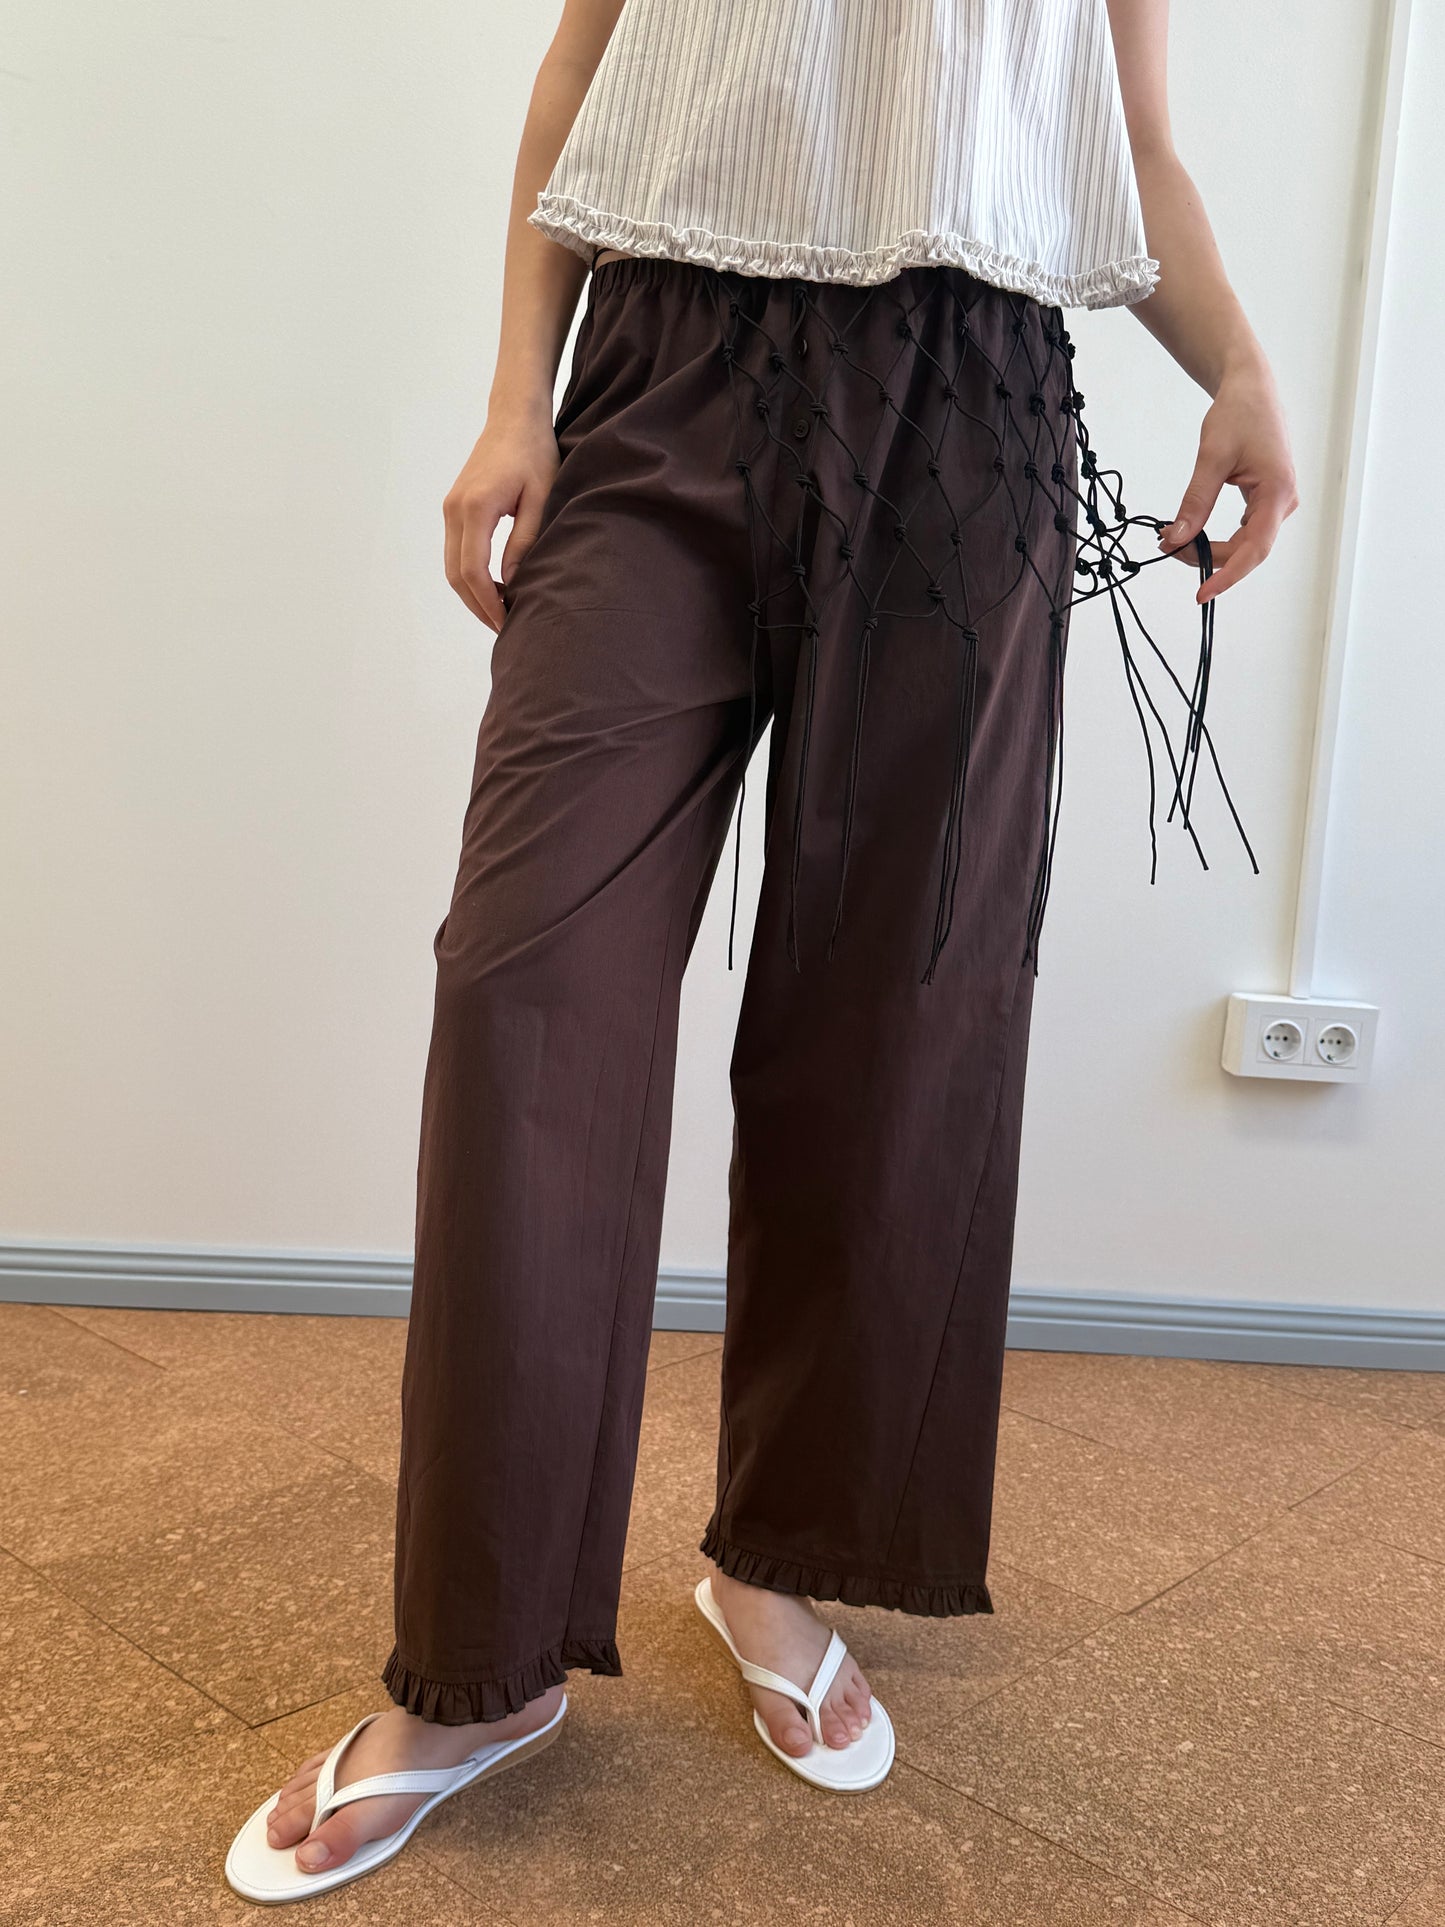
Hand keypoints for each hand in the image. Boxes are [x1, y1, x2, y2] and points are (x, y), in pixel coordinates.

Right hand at [443, 401, 559, 631]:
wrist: (514, 419)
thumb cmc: (535, 454)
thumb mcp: (541, 499)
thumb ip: (525, 541)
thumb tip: (511, 583)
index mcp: (476, 507)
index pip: (473, 570)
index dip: (488, 603)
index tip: (507, 622)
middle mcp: (455, 509)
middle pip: (456, 574)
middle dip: (478, 606)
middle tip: (504, 628)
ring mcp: (450, 508)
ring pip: (451, 566)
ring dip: (472, 594)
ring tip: (500, 612)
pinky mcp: (454, 507)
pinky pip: (455, 552)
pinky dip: (470, 576)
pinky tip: (494, 587)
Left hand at [1156, 360, 1299, 605]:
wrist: (1251, 389)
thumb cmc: (1239, 414)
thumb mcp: (1212, 457)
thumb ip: (1194, 502)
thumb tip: (1175, 538)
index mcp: (1277, 492)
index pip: (1254, 550)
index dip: (1227, 575)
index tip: (1202, 593)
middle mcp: (1283, 503)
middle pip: (1246, 551)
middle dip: (1207, 557)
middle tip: (1167, 548)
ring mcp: (1276, 503)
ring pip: (1243, 544)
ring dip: (1210, 548)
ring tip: (1173, 541)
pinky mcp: (1265, 501)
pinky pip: (1243, 532)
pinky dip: (1216, 538)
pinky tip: (1191, 534)